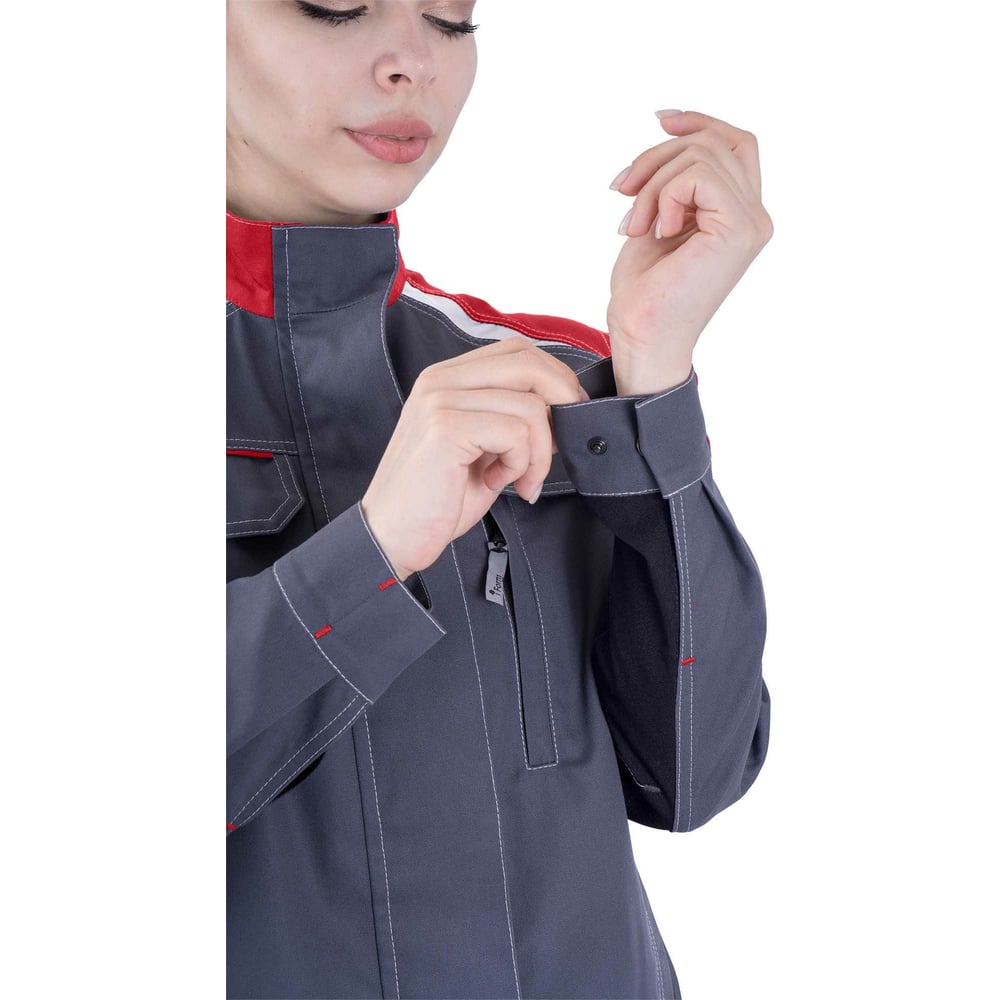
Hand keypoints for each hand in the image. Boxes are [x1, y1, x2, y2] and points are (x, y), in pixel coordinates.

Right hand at [360, 336, 587, 580]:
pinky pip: (516, 433)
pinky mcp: (446, 428)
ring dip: (539, 453)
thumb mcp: (482, 449)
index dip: (555, 378)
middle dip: (562, 403)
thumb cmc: (436, 500)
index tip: (567, 415)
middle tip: (562, 444)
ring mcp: (441, 400)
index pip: (517, 351)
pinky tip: (498, 482)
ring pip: (530, 406)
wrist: (391, 536)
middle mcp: (440, 380)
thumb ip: (512, 420)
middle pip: (528, 363)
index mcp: (448, 379)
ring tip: (520, 481)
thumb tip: (564, 409)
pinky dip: (520, 464)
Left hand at [606, 109, 773, 394]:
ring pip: (703, 153)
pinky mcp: (739, 230)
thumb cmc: (645, 291)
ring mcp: (752, 223)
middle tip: (621, 192)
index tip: (660, 119)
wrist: (642, 336)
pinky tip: (655, 230)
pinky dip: (664, 194)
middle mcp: (755, 216)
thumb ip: (677, 179)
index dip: (699, 122)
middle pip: (715, 142)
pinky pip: (698, 175)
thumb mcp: (658, 217)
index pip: (735, 143)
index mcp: (739, 214)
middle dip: (657, 157)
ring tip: (633, 223)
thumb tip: (672, 126)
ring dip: (652, 181)